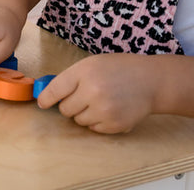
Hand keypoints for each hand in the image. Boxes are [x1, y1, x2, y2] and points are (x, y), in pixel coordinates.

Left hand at [37, 53, 159, 133]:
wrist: (151, 81)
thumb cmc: (118, 69)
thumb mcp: (92, 64)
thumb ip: (70, 78)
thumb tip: (47, 95)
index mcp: (84, 73)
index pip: (55, 90)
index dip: (46, 98)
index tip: (42, 103)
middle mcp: (93, 92)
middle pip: (65, 109)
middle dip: (69, 105)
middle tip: (82, 97)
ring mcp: (104, 110)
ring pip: (78, 121)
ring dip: (83, 114)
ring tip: (99, 101)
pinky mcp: (114, 125)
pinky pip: (93, 129)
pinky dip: (97, 121)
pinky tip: (109, 109)